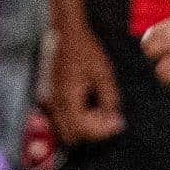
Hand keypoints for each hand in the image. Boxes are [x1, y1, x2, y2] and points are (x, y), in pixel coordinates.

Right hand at [41, 22, 127, 144]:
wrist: (66, 34)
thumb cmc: (85, 50)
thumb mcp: (103, 72)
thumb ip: (109, 98)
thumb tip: (115, 118)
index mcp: (68, 98)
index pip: (83, 128)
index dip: (103, 130)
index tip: (119, 123)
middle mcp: (55, 104)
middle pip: (72, 135)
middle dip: (93, 133)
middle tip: (111, 120)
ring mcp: (50, 102)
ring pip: (64, 130)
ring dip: (84, 129)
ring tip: (102, 115)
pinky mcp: (50, 99)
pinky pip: (60, 121)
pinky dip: (75, 122)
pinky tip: (90, 110)